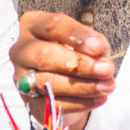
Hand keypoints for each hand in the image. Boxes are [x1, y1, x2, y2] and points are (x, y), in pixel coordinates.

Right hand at [11, 11, 114, 129]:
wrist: (65, 82)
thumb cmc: (73, 53)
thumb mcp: (83, 42)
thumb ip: (90, 45)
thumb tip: (100, 57)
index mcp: (33, 25)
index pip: (52, 26)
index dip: (77, 36)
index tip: (99, 47)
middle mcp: (22, 50)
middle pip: (45, 55)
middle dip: (80, 64)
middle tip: (106, 70)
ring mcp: (22, 78)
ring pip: (49, 82)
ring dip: (83, 86)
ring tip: (107, 86)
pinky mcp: (30, 102)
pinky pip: (53, 104)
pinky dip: (80, 103)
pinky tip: (98, 98)